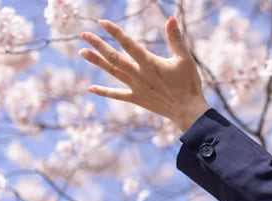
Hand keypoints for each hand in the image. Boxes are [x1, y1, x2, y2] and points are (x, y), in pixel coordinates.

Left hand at [79, 17, 209, 132]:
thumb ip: (175, 39)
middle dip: (98, 45)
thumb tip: (171, 18)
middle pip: (114, 58)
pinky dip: (104, 92)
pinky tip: (91, 88)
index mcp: (150, 63)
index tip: (102, 22)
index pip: (128, 44)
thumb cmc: (188, 84)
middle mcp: (139, 75)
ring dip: (97, 62)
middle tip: (83, 35)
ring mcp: (136, 87)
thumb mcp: (184, 59)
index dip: (115, 32)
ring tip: (82, 52)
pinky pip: (117, 95)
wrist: (188, 111)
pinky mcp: (137, 98)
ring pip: (113, 72)